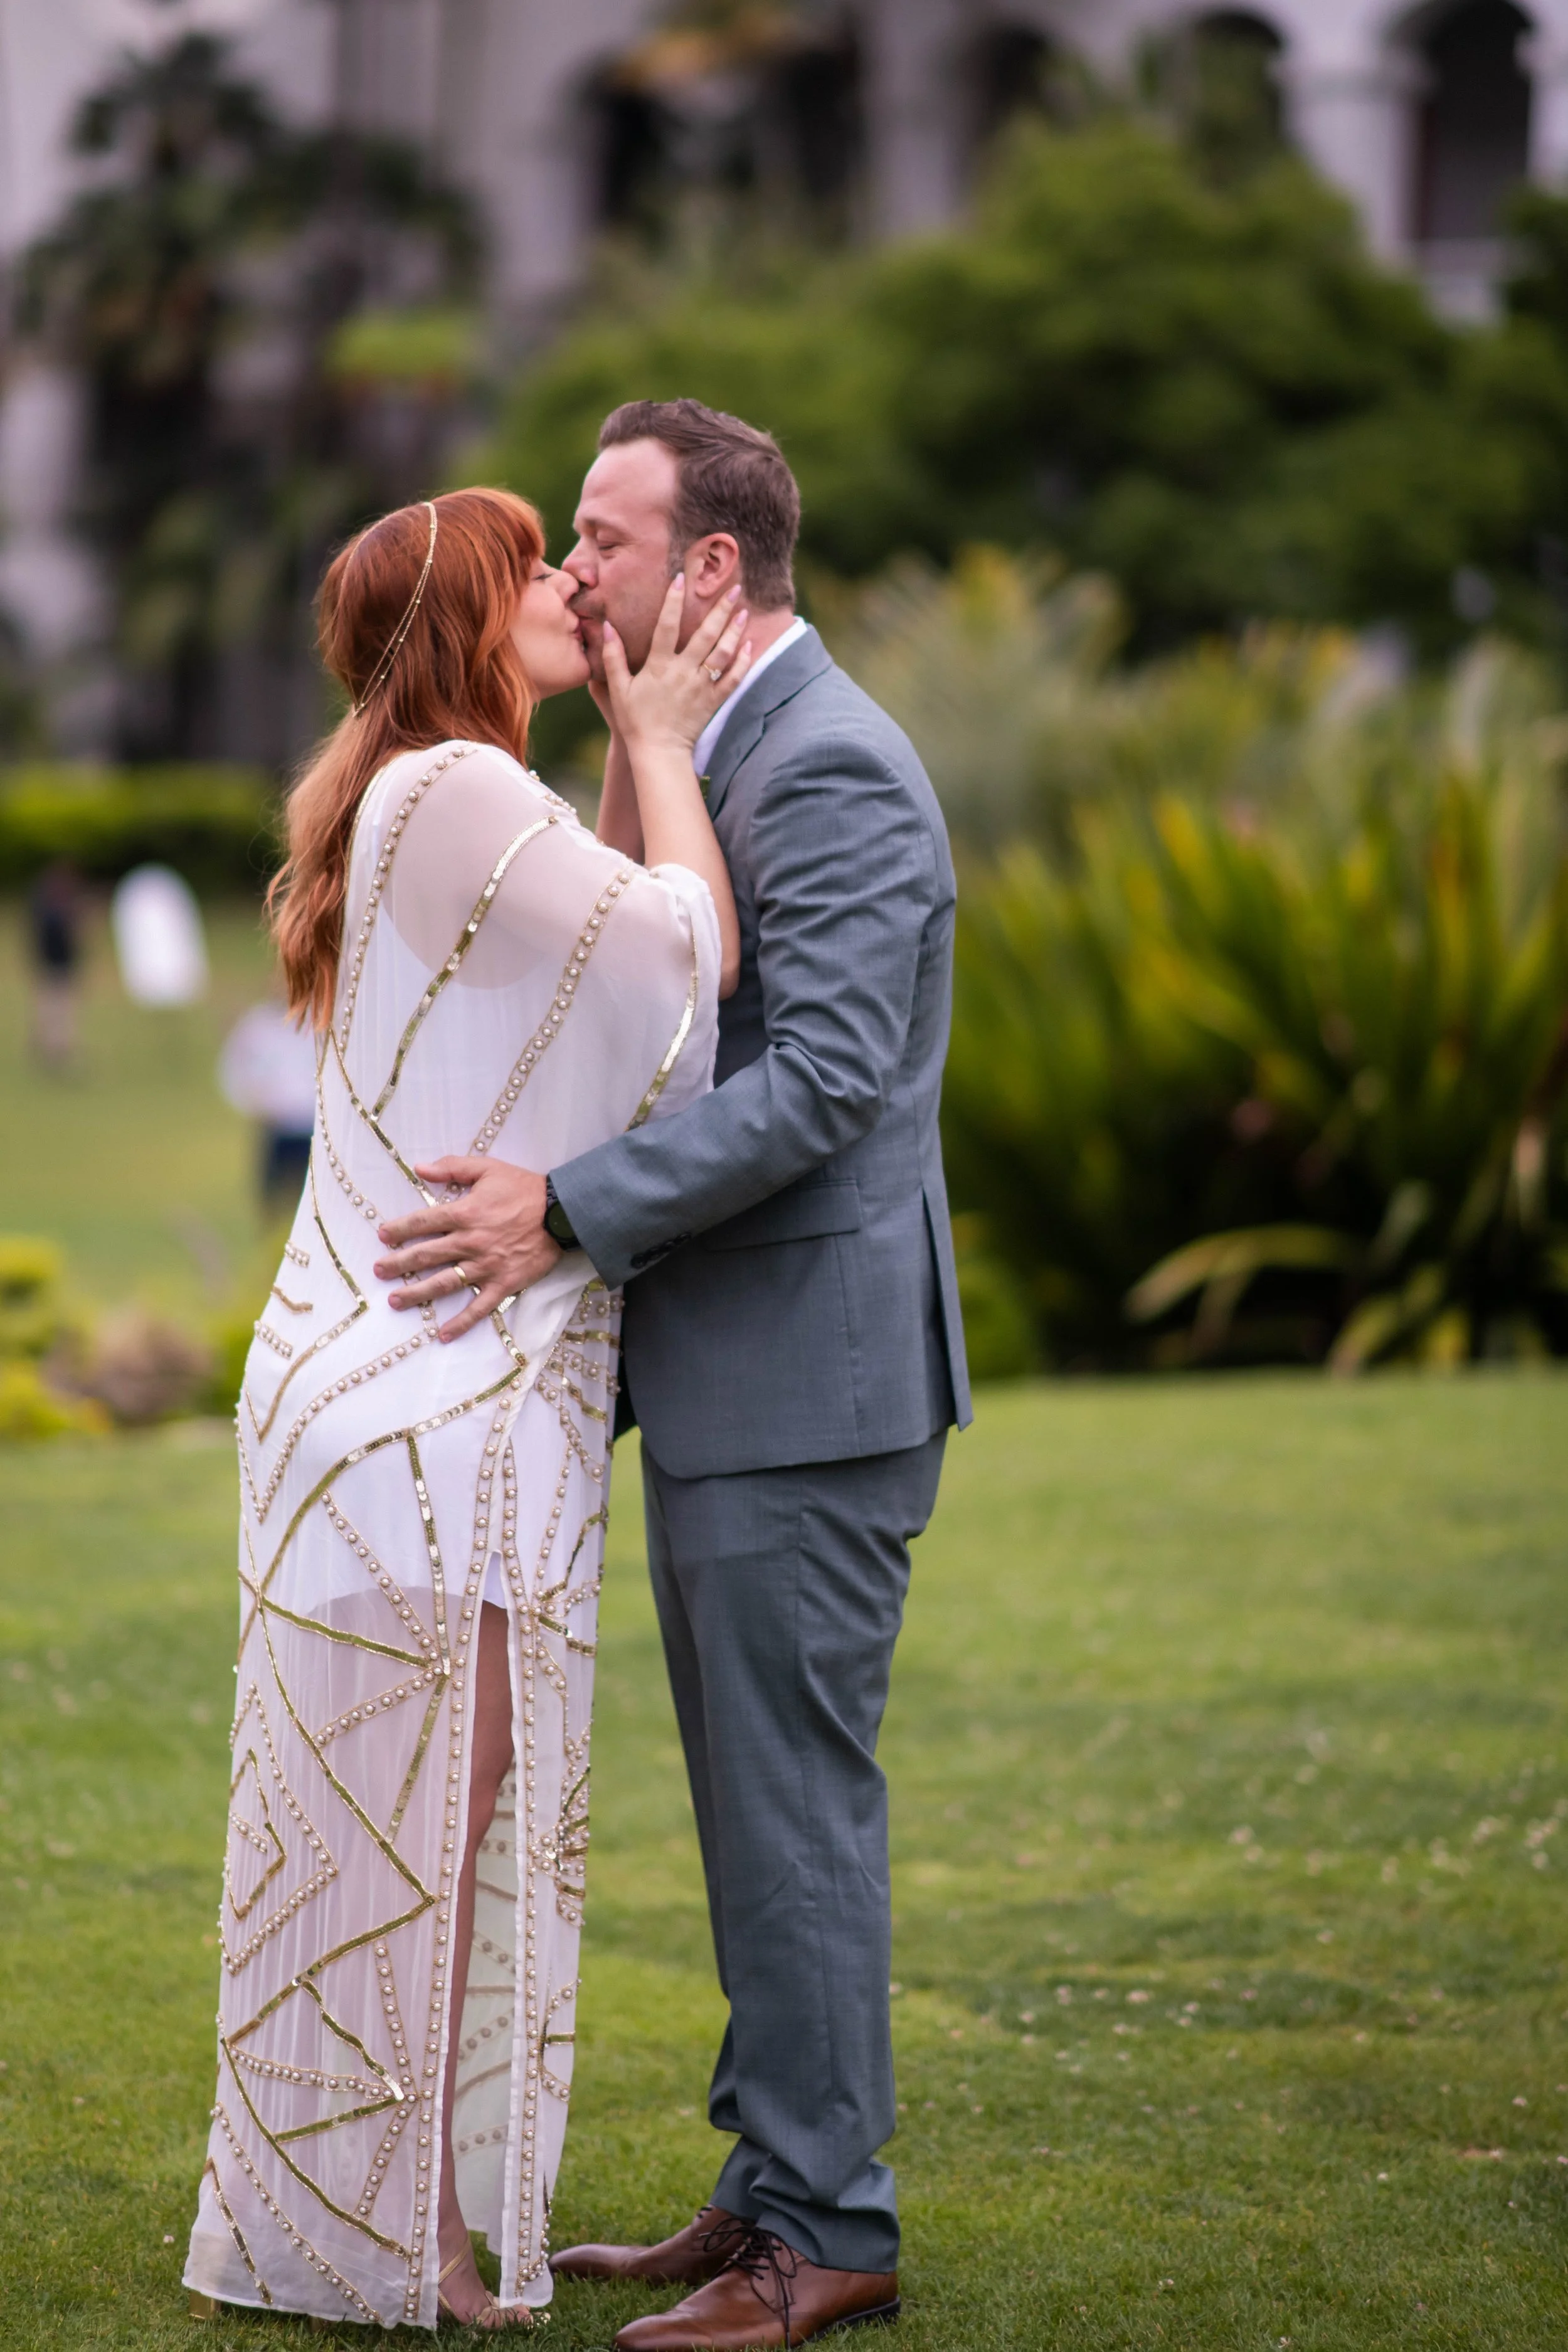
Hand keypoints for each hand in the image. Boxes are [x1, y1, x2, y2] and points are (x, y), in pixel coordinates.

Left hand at [374, 1159, 560, 1342]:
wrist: (562, 1212)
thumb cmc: (525, 1188)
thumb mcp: (489, 1168)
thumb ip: (453, 1167)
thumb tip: (420, 1168)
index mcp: (465, 1213)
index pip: (423, 1222)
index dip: (400, 1229)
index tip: (382, 1236)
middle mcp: (470, 1242)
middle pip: (426, 1255)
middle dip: (399, 1264)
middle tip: (379, 1271)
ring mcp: (486, 1266)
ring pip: (445, 1283)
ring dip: (418, 1293)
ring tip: (395, 1301)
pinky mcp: (504, 1284)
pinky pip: (479, 1307)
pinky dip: (461, 1322)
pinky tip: (443, 1334)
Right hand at [603, 577, 751, 754]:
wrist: (659, 752)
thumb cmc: (635, 720)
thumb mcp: (618, 688)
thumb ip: (613, 657)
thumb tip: (607, 626)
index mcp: (659, 666)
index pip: (667, 626)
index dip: (673, 601)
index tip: (681, 578)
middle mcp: (683, 673)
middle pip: (705, 635)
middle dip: (720, 609)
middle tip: (734, 587)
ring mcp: (701, 687)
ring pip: (722, 654)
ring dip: (734, 631)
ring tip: (744, 611)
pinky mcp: (713, 701)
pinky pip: (732, 679)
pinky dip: (742, 662)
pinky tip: (749, 645)